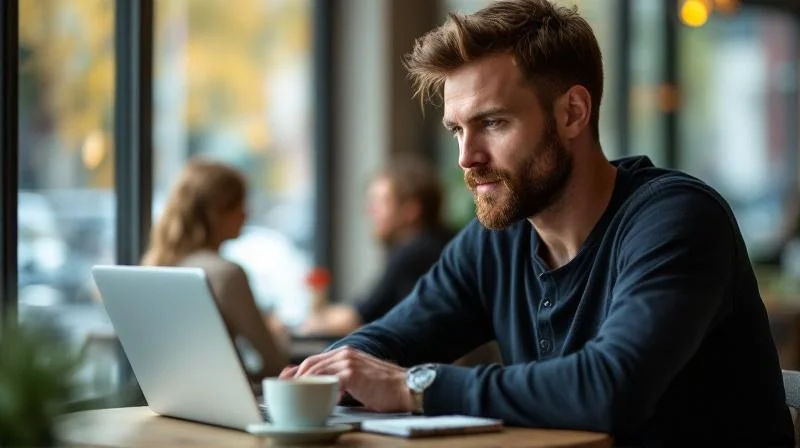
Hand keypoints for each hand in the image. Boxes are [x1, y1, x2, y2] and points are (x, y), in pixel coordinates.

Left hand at [281, 346, 412, 412]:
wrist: (407, 387)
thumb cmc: (385, 388)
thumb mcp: (360, 379)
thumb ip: (341, 379)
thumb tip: (323, 389)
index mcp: (346, 353)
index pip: (314, 360)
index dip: (298, 373)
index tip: (288, 384)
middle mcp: (345, 354)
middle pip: (310, 364)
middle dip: (294, 379)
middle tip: (285, 393)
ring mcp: (348, 362)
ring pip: (315, 372)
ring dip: (302, 386)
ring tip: (295, 398)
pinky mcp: (352, 374)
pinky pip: (327, 381)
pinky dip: (318, 391)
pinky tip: (314, 401)